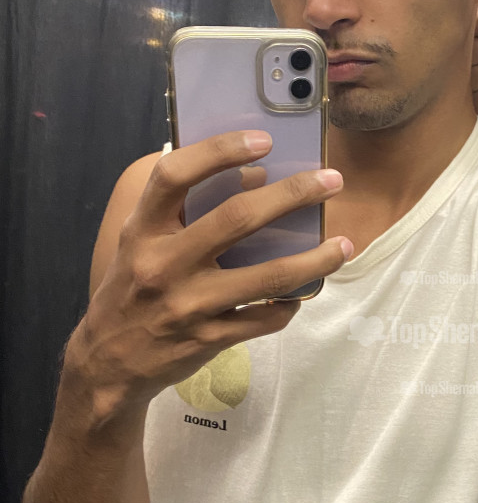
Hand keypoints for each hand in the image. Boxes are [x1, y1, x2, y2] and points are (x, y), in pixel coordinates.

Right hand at [69, 130, 351, 412]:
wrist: (109, 362)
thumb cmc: (134, 289)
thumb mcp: (143, 244)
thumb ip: (186, 211)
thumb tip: (257, 177)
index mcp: (143, 230)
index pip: (174, 176)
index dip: (219, 151)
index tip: (264, 140)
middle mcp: (163, 264)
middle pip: (237, 219)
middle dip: (293, 195)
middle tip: (331, 180)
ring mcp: (188, 305)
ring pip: (267, 277)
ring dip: (314, 259)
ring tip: (343, 245)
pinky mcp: (209, 339)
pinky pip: (265, 318)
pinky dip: (291, 303)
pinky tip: (305, 291)